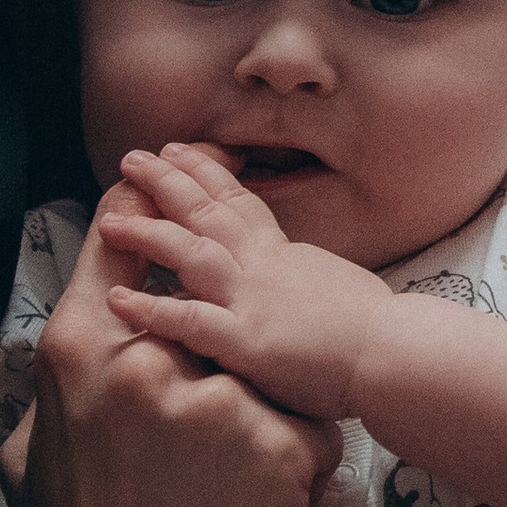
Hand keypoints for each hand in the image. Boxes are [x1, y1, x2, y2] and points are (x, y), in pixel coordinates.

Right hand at [22, 205, 337, 506]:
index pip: (117, 242)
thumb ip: (65, 380)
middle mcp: (146, 361)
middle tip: (221, 390)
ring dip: (265, 418)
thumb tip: (83, 329)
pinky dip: (298, 470)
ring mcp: (215, 402)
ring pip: (269, 371)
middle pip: (211, 303)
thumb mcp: (35, 453)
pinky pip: (309, 428)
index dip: (147, 218)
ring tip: (225, 492)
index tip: (166, 202)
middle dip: (224, 344)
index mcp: (76, 352)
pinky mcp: (277, 447)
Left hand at [102, 145, 391, 422]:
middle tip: (132, 159)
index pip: (240, 202)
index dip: (205, 174)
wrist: (398, 356)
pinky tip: (117, 298)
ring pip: (191, 252)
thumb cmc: (381, 332)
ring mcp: (253, 300)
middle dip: (167, 182)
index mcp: (288, 255)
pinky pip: (189, 319)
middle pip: (208, 212)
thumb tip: (299, 281)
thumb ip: (306, 280)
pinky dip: (151, 306)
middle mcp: (266, 267)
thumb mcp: (339, 287)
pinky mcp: (246, 340)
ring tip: (109, 221)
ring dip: (147, 232)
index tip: (178, 151)